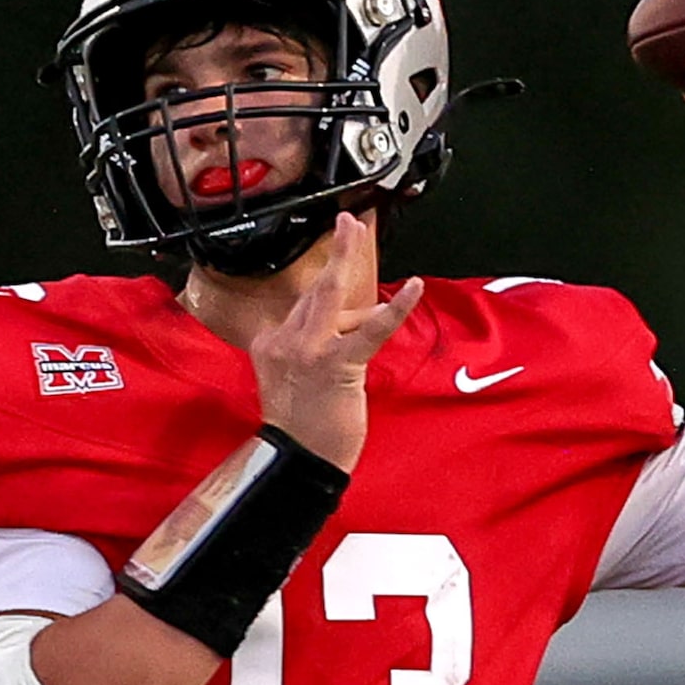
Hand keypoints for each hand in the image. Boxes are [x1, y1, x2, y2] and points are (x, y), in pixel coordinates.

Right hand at [246, 213, 424, 470]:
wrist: (298, 461)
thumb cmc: (301, 427)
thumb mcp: (289, 378)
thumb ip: (307, 343)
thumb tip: (343, 319)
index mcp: (271, 344)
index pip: (302, 306)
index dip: (326, 298)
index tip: (338, 264)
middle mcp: (285, 341)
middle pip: (317, 292)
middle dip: (335, 252)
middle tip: (348, 222)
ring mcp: (308, 351)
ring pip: (334, 298)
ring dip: (355, 285)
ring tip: (372, 276)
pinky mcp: (336, 365)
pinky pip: (369, 331)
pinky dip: (395, 308)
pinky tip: (412, 287)